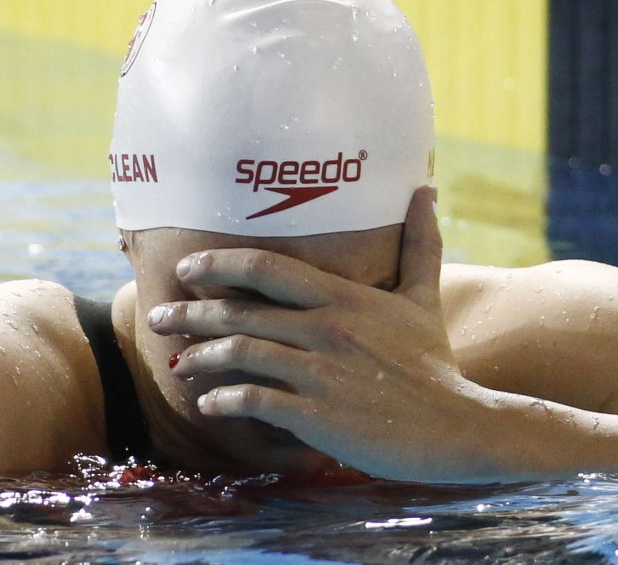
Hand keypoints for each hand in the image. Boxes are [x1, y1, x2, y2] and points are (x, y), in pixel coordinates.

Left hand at [148, 186, 502, 483]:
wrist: (460, 427)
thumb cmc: (435, 362)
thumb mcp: (423, 298)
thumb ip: (418, 244)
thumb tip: (424, 189)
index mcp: (344, 297)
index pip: (265, 269)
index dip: (217, 264)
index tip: (186, 268)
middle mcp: (326, 329)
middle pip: (238, 312)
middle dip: (189, 312)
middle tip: (158, 315)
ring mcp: (320, 373)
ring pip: (238, 356)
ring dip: (199, 358)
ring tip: (178, 363)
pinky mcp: (318, 417)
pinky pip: (254, 402)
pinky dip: (224, 401)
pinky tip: (211, 404)